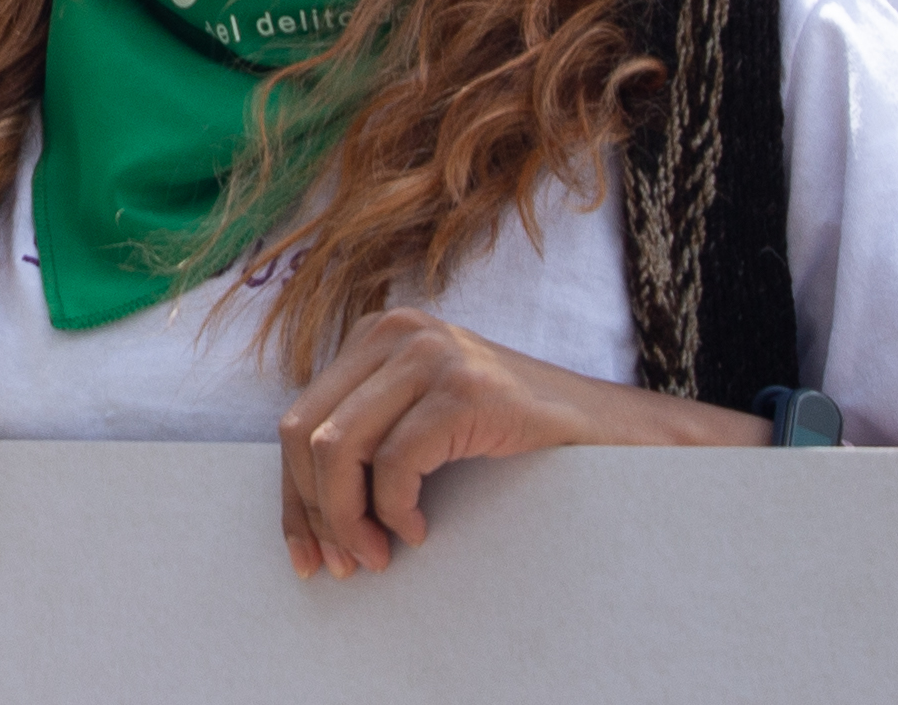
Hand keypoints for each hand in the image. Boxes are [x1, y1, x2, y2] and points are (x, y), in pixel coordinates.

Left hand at [275, 308, 766, 580]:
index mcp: (376, 335)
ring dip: (348, 519)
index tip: (305, 554)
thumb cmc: (508, 434)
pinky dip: (395, 511)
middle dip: (313, 512)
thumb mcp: (421, 416)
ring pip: (338, 448)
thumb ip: (367, 432)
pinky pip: (394, 463)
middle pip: (304, 434)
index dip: (292, 497)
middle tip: (342, 565)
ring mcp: (431, 354)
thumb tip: (299, 504)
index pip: (297, 420)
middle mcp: (396, 331)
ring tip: (376, 555)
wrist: (605, 430)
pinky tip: (417, 530)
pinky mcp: (464, 389)